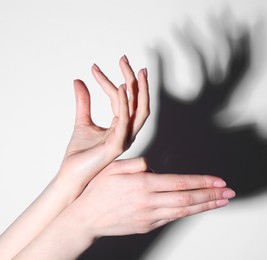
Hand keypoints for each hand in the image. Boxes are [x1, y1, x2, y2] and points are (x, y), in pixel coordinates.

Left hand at [59, 55, 149, 188]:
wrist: (71, 173)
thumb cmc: (79, 153)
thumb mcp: (82, 121)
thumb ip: (84, 102)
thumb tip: (79, 81)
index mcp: (122, 126)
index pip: (122, 100)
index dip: (111, 82)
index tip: (95, 68)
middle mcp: (128, 131)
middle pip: (138, 102)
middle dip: (134, 79)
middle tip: (124, 59)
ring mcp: (125, 138)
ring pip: (138, 110)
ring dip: (136, 88)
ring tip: (128, 68)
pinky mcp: (117, 145)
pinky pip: (124, 121)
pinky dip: (124, 103)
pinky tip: (119, 87)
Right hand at [71, 159, 234, 236]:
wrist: (84, 219)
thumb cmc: (97, 191)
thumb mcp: (113, 168)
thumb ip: (137, 164)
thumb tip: (154, 167)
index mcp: (142, 185)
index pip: (180, 182)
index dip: (202, 181)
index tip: (218, 180)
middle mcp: (149, 202)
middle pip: (187, 198)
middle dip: (211, 195)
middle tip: (229, 192)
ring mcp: (149, 217)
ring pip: (183, 211)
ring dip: (205, 206)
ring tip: (221, 201)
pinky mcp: (147, 226)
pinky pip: (172, 218)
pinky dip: (187, 213)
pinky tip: (198, 208)